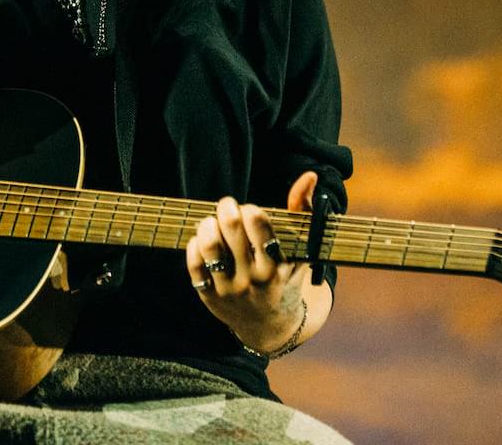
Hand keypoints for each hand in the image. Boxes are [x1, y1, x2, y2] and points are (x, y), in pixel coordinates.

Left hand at [185, 170, 318, 353]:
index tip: (249, 211)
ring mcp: (229, 289)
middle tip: (228, 206)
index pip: (259, 226)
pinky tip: (203, 239)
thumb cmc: (286, 277)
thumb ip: (303, 211)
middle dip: (227, 209)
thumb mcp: (301, 251)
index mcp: (277, 266)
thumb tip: (308, 176)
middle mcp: (253, 279)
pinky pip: (194, 264)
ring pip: (209, 247)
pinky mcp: (210, 296)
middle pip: (231, 230)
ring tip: (212, 221)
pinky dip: (195, 245)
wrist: (271, 326)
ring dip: (207, 225)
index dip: (250, 211)